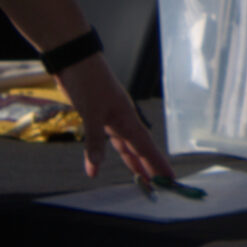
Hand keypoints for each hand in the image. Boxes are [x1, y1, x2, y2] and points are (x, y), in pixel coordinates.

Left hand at [55, 52, 174, 183]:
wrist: (76, 60)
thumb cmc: (88, 81)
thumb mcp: (91, 111)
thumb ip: (94, 140)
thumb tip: (95, 169)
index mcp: (127, 119)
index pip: (146, 147)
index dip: (158, 164)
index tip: (171, 180)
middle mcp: (123, 120)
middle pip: (140, 149)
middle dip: (150, 168)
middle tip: (160, 187)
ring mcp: (112, 118)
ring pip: (127, 146)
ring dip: (134, 162)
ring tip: (142, 180)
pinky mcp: (99, 116)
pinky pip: (112, 141)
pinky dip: (112, 153)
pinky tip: (105, 162)